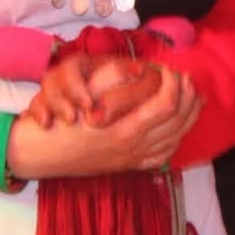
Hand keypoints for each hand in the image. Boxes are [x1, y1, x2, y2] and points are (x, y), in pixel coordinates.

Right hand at [6, 69, 200, 179]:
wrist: (39, 154)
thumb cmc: (59, 122)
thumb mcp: (82, 94)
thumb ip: (113, 79)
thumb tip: (143, 69)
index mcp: (125, 129)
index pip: (167, 104)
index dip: (174, 83)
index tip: (168, 68)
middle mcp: (135, 148)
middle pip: (179, 121)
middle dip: (188, 95)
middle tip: (187, 77)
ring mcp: (134, 160)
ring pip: (176, 138)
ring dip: (190, 114)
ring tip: (195, 96)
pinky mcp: (130, 166)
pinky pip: (165, 155)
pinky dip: (179, 137)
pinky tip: (182, 125)